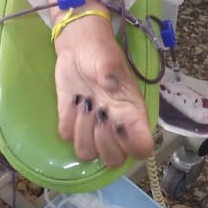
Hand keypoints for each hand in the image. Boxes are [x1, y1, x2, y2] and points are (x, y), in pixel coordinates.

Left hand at [53, 18, 154, 166]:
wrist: (79, 47)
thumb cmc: (101, 54)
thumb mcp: (109, 60)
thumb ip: (109, 72)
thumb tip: (109, 83)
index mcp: (133, 114)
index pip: (142, 148)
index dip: (131, 144)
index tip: (119, 124)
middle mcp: (114, 127)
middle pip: (113, 160)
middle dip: (102, 141)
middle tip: (97, 113)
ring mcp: (91, 128)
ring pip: (86, 153)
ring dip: (82, 131)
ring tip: (84, 105)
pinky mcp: (70, 121)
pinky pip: (66, 136)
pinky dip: (66, 120)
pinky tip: (72, 101)